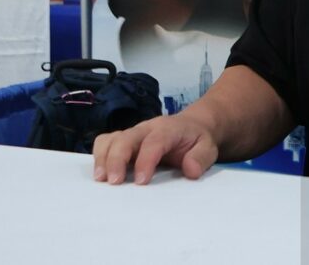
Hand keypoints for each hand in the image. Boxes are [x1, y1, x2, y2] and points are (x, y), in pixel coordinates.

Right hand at [92, 114, 217, 184]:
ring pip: (111, 139)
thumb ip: (201, 158)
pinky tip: (101, 174)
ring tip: (101, 180)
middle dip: (117, 159)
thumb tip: (190, 170)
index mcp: (168, 129)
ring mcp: (133, 134)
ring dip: (103, 158)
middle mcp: (146, 129)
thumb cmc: (197, 140)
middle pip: (126, 138)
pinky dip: (99, 157)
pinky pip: (105, 142)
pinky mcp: (124, 140)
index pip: (154, 142)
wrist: (192, 126)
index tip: (141, 181)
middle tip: (113, 183)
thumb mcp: (208, 148)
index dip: (146, 160)